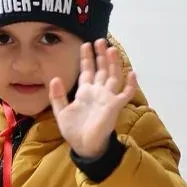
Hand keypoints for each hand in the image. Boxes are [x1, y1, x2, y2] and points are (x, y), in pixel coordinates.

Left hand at [49, 39, 137, 158]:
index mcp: (85, 92)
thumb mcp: (60, 111)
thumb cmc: (73, 130)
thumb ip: (57, 95)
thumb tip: (55, 78)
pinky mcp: (115, 106)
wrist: (84, 146)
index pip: (87, 71)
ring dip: (113, 63)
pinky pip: (126, 94)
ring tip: (111, 49)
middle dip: (101, 56)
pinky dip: (130, 84)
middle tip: (100, 40)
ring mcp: (108, 98)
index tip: (85, 44)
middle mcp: (98, 92)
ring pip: (113, 77)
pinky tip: (132, 73)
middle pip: (101, 70)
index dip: (87, 59)